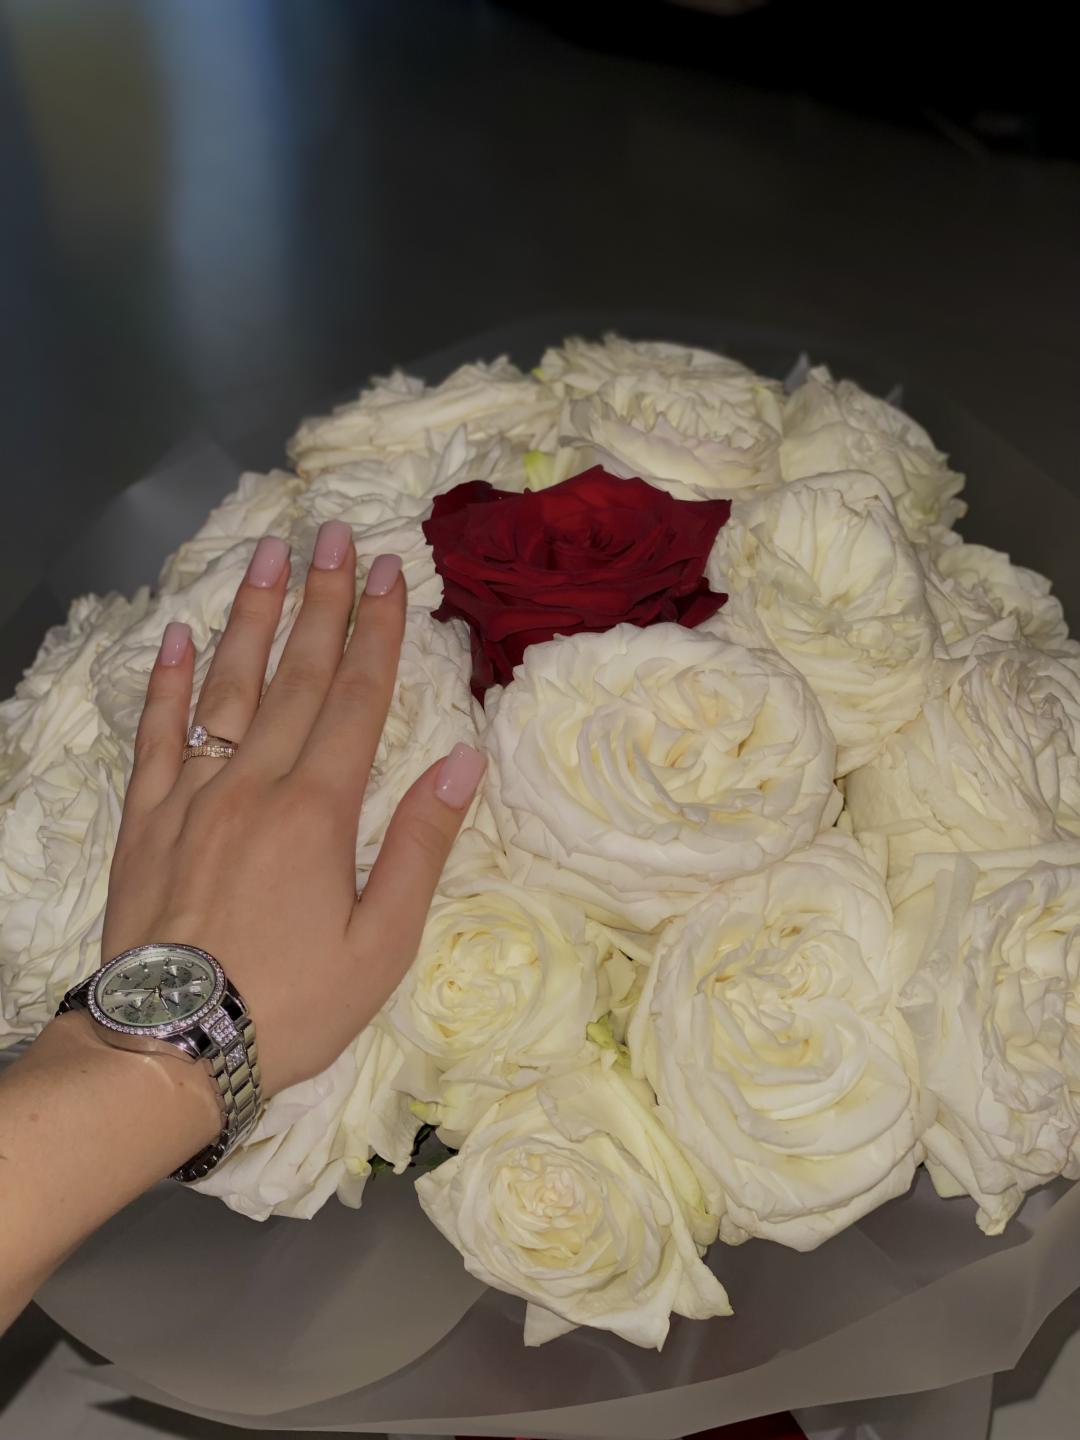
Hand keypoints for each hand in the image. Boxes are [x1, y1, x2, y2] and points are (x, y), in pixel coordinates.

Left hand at [101, 521, 484, 1098]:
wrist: (172, 1050)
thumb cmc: (293, 1003)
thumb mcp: (381, 943)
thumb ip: (420, 845)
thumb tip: (463, 760)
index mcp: (318, 810)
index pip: (356, 698)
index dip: (377, 630)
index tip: (388, 570)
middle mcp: (254, 783)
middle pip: (295, 674)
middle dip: (320, 600)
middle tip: (331, 532)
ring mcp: (192, 795)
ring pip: (226, 687)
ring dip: (250, 617)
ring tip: (266, 554)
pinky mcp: (144, 820)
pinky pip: (156, 735)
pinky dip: (167, 682)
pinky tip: (177, 635)